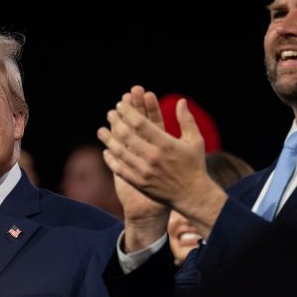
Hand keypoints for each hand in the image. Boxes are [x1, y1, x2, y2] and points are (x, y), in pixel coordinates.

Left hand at [98, 86, 226, 239]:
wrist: (192, 195)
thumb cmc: (194, 165)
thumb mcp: (195, 140)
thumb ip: (186, 120)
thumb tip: (181, 100)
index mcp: (166, 144)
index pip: (141, 123)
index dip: (128, 112)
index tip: (121, 104)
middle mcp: (153, 157)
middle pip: (127, 135)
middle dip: (116, 122)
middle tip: (110, 114)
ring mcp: (145, 171)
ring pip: (120, 152)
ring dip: (108, 140)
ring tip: (101, 131)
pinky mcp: (140, 183)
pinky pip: (120, 170)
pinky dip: (111, 160)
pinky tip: (106, 151)